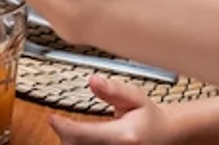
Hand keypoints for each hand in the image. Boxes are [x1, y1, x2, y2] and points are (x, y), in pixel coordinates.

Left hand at [50, 76, 179, 144]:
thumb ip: (113, 89)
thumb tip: (92, 80)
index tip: (52, 118)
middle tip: (59, 122)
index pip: (85, 135)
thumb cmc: (148, 116)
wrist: (165, 135)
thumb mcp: (135, 96)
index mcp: (124, 135)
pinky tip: (79, 138)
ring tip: (71, 130)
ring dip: (70, 141)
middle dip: (65, 135)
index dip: (64, 127)